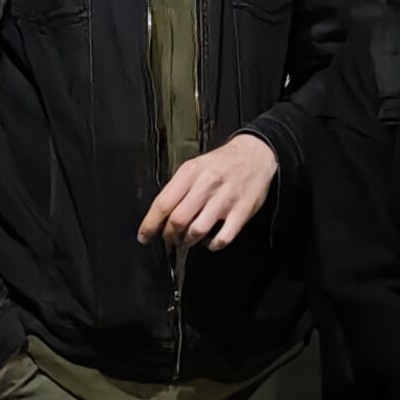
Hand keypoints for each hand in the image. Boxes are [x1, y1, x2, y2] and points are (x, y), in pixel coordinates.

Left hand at [139, 136, 278, 249]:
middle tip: (170, 238)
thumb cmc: (221, 164)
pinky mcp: (242, 212)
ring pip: (197, 231)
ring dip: (188, 241)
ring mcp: (225, 199)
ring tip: (188, 240)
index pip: (163, 203)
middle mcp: (207, 184)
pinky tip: (210, 240)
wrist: (255, 155)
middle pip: (178, 220)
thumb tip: (158, 215)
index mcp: (190, 172)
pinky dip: (212, 245)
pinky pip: (223, 238)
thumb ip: (177, 188)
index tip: (144, 236)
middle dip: (170, 235)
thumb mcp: (194, 166)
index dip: (150, 224)